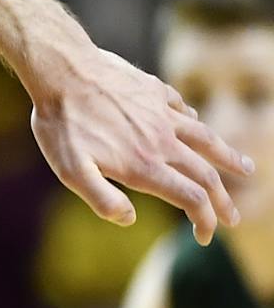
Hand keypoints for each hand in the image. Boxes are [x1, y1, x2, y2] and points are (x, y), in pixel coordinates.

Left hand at [30, 46, 251, 243]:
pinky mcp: (154, 91)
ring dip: (228, 157)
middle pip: (205, 174)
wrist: (62, 71)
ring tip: (246, 169)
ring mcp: (161, 113)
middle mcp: (162, 140)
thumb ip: (101, 198)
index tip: (204, 237)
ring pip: (206, 138)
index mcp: (145, 165)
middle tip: (233, 218)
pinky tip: (197, 123)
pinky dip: (195, 121)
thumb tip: (129, 219)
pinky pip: (182, 109)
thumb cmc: (61, 124)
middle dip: (222, 201)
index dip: (204, 221)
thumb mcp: (70, 170)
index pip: (191, 199)